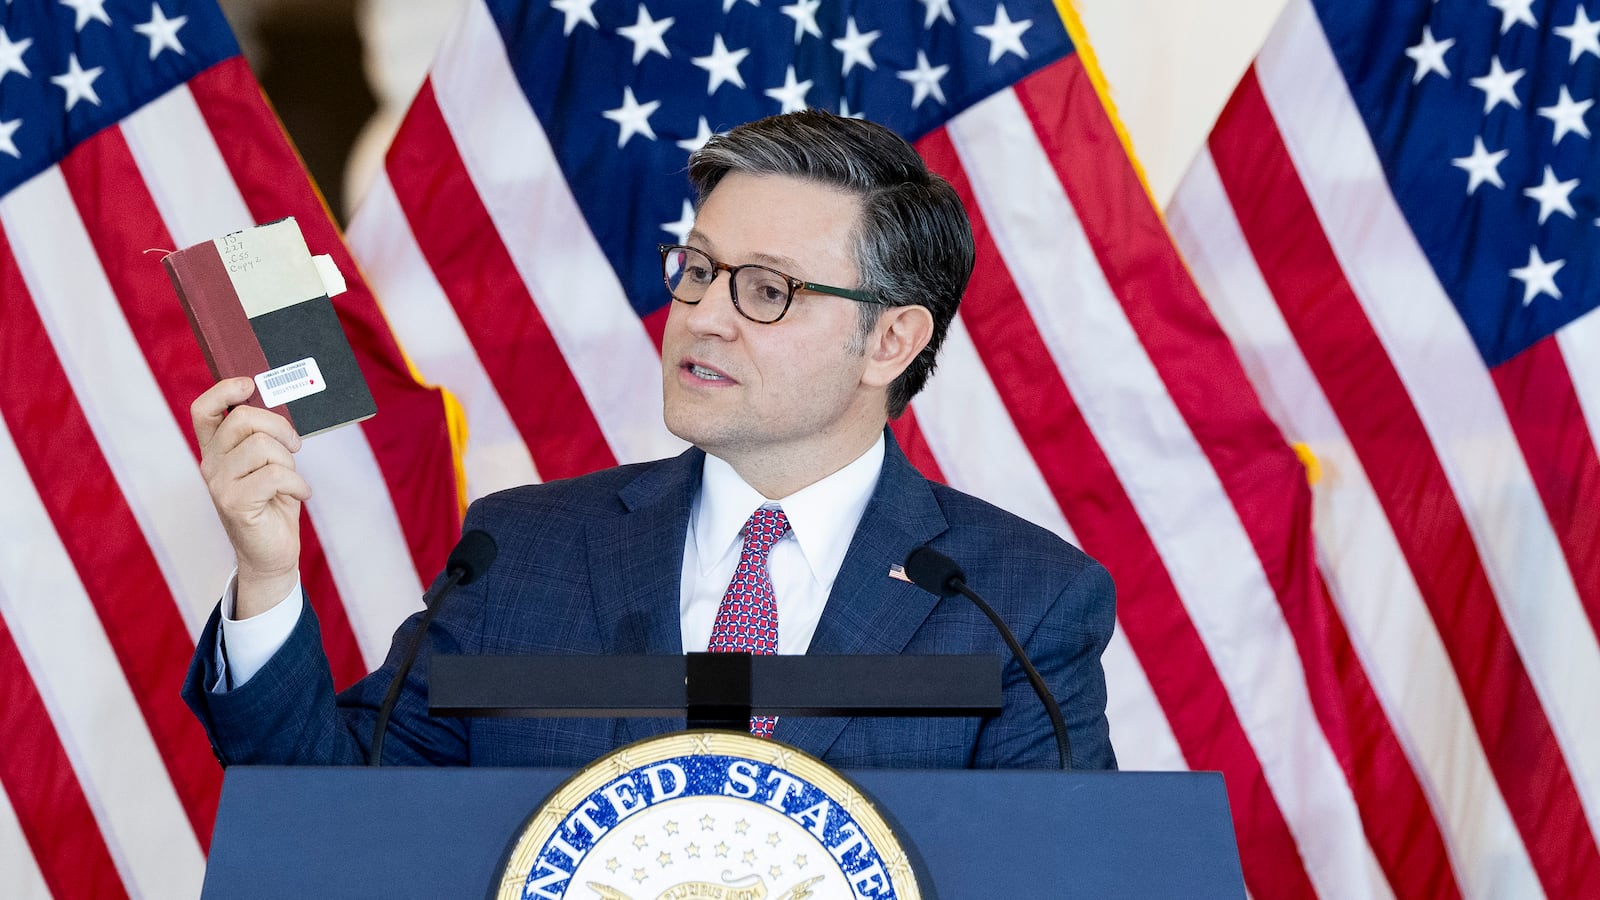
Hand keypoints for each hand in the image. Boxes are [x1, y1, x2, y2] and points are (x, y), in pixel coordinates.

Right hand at [192, 377, 309, 617]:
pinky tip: (300, 494)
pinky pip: (275, 475)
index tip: (249, 384)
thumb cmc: (275, 502)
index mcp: (216, 449)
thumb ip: (266, 436)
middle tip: (294, 447)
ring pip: (263, 446)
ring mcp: (219, 484)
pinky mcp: (234, 504)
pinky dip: (297, 483)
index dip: (224, 390)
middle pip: (243, 419)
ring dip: (289, 461)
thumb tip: (281, 402)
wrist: (272, 553)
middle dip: (281, 427)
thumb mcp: (270, 463)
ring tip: (291, 480)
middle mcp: (211, 464)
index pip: (203, 410)